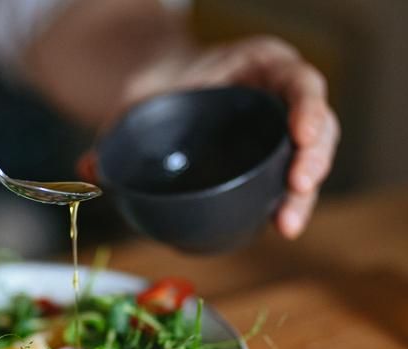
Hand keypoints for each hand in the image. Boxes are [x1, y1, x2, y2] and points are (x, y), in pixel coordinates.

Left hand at [88, 36, 338, 239]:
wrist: (161, 97)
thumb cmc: (161, 92)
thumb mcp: (140, 101)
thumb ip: (116, 130)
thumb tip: (88, 167)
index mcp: (261, 64)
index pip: (299, 80)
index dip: (308, 107)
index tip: (300, 134)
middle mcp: (281, 94)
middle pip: (318, 123)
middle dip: (314, 156)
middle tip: (298, 184)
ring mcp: (282, 130)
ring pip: (312, 157)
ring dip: (305, 191)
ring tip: (287, 222)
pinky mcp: (275, 162)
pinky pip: (291, 181)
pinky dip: (289, 203)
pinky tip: (280, 226)